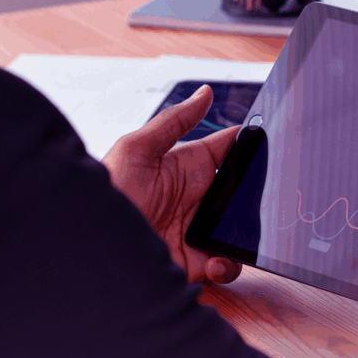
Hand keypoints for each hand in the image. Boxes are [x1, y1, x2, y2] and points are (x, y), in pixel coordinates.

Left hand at [102, 85, 242, 284]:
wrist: (88, 242)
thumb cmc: (107, 191)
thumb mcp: (136, 149)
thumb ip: (174, 121)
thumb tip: (205, 92)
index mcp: (188, 166)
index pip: (228, 150)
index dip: (250, 145)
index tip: (270, 142)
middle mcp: (196, 197)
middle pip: (241, 191)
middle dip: (254, 195)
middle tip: (256, 200)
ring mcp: (197, 229)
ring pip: (238, 230)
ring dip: (242, 235)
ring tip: (229, 237)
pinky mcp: (194, 262)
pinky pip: (224, 264)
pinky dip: (225, 265)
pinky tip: (210, 262)